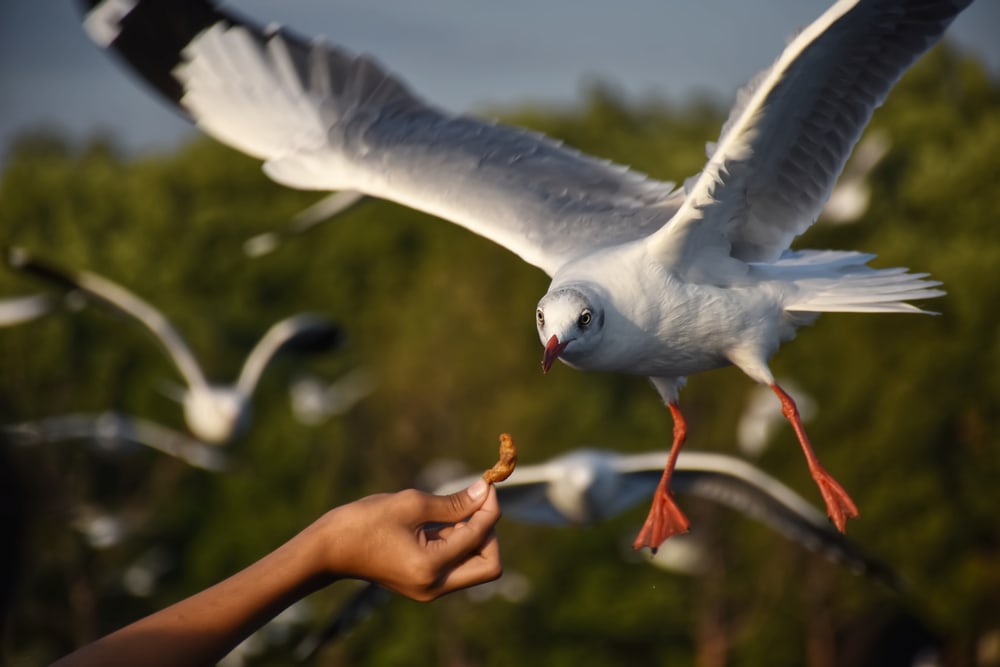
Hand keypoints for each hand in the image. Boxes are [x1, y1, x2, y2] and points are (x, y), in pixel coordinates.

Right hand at [313, 479, 501, 600]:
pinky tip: (441, 522)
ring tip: (449, 511)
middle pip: (489, 565)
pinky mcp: (425, 584)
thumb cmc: (365, 522)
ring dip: (473, 536)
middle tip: (474, 504)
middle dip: (489, 532)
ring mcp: (430, 589)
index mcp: (431, 567)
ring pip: (476, 566)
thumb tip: (485, 491)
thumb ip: (454, 502)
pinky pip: (457, 566)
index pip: (482, 538)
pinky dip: (459, 543)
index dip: (490, 509)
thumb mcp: (411, 503)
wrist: (330, 549)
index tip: (486, 485)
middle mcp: (435, 586)